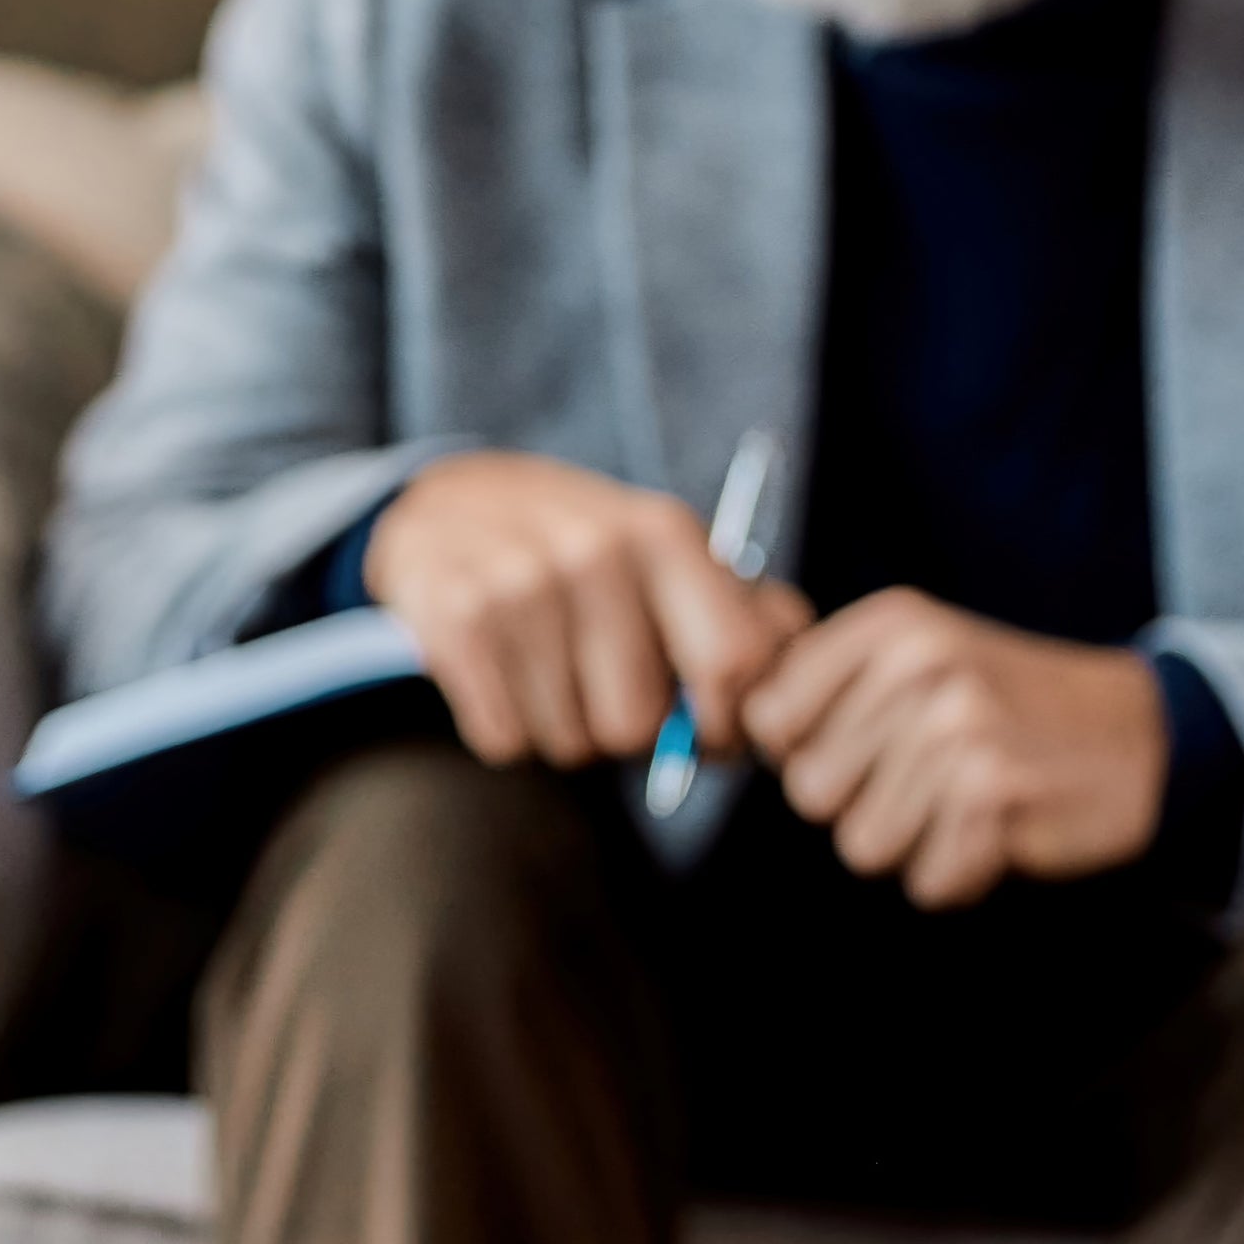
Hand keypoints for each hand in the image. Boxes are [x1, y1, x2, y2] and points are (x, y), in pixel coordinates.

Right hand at [364, 450, 809, 769]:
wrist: (448, 501)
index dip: (726, 724)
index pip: (735, 666)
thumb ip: (750, 619)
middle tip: (602, 688)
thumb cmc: (583, 552)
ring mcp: (518, 583)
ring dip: (561, 729)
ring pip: (568, 743)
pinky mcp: (453, 618)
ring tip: (546, 671)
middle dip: (624, 732)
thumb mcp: (668, 556)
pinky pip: (504, 740)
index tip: (704, 728)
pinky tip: (500, 673)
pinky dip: (505, 727)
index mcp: (663, 532)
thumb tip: (795, 693)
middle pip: (638, 726)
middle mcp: (593, 551)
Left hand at [738, 588, 1167, 908]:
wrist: (1140, 734)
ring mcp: (960, 731)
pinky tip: (994, 834)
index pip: (767, 718)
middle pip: (808, 790)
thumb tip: (734, 727)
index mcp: (887, 627)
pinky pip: (926, 879)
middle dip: (858, 804)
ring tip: (960, 804)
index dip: (799, 752)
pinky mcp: (999, 798)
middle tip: (923, 781)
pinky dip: (957, 874)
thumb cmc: (1004, 702)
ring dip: (910, 843)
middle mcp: (919, 669)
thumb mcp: (917, 654)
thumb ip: (827, 683)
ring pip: (860, 844)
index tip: (850, 750)